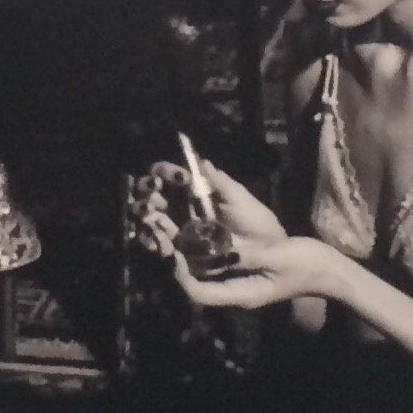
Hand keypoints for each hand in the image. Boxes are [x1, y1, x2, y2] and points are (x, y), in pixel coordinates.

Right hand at [133, 154, 283, 257]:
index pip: (168, 174)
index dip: (160, 174)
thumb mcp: (239, 197)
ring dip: (148, 221)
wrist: (265, 251)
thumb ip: (220, 181)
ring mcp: (178, 226)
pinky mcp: (179, 247)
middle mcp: (181, 204)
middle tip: (151, 206)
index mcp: (194, 188)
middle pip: (152, 195)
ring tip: (159, 227)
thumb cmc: (254, 218)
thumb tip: (202, 161)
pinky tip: (163, 247)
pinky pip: (158, 242)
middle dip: (146, 198)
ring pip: (150, 218)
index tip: (160, 180)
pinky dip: (155, 242)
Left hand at [169, 230, 345, 312]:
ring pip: (205, 273)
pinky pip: (217, 264)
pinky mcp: (245, 271)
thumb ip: (248, 255)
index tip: (177, 251)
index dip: (182, 275)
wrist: (329, 271)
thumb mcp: (277, 257)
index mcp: (241, 294)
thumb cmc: (307, 265)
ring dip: (190, 254)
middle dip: (181, 262)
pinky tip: (201, 227)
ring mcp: (240, 282)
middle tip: (170, 235)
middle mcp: (236, 292)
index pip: (200, 294)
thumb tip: (220, 249)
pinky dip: (205, 249)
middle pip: (197, 283)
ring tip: (179, 228)